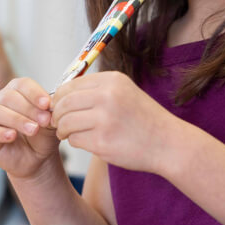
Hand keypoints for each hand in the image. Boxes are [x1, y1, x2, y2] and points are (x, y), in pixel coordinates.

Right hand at [0, 78, 60, 178]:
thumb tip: (51, 105)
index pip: (22, 84)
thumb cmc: (42, 136)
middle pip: (9, 97)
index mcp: (16, 91)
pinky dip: (1, 133)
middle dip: (29, 108)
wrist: (37, 159)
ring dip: (17, 120)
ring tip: (33, 130)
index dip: (34, 93)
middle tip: (44, 120)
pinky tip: (13, 136)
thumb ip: (50, 112)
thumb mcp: (50, 122)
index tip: (47, 104)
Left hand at [51, 71, 178, 172]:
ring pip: (65, 122)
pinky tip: (86, 142)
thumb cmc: (143, 119)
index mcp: (112, 81)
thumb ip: (96, 90)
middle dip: (56, 115)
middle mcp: (107, 96)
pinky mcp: (102, 142)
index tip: (58, 108)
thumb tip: (60, 94)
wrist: (168, 143)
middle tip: (58, 123)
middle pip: (63, 103)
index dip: (58, 98)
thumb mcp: (124, 92)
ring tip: (69, 133)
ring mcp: (105, 120)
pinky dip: (75, 142)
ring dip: (63, 130)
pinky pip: (74, 140)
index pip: (69, 86)